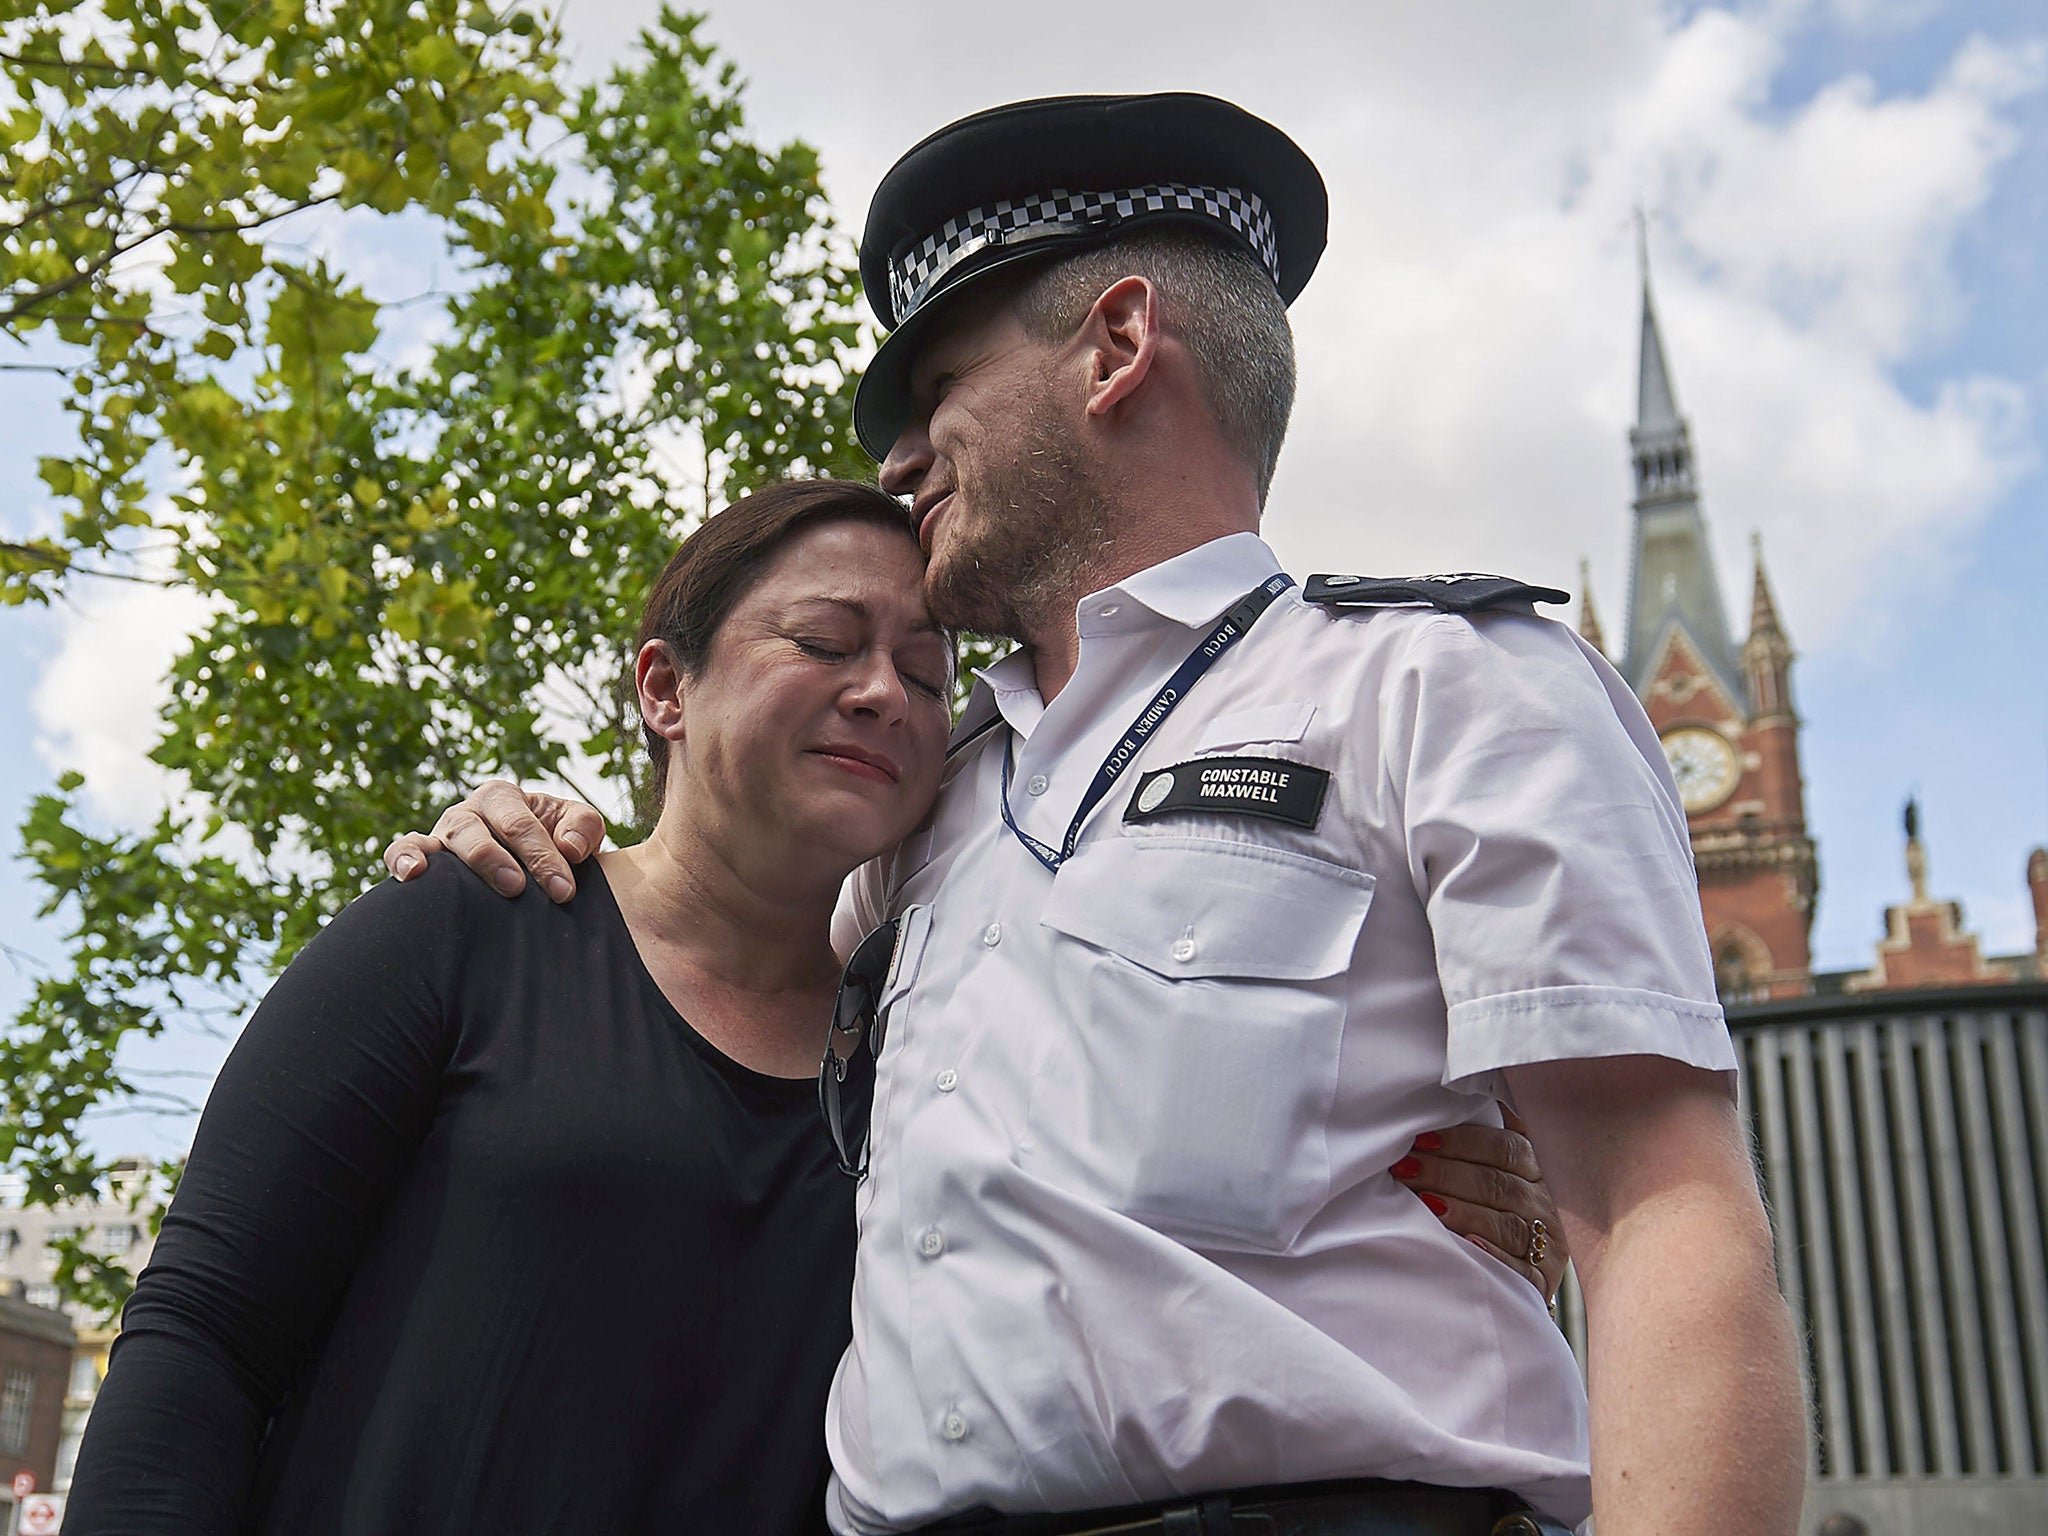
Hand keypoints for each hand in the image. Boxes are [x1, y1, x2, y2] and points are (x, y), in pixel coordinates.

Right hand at [381, 780, 606, 902]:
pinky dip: (403, 858)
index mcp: (504, 798)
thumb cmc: (552, 842)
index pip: (521, 824)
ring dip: (461, 862)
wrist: (527, 864)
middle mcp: (469, 812)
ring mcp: (442, 833)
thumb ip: (584, 828)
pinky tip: (411, 875)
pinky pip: (402, 849)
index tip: (563, 890)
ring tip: (467, 886)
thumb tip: (569, 848)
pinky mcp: (423, 854)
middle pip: (477, 830)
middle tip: (519, 888)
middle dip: (499, 860)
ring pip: (442, 839)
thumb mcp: (576, 828)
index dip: (543, 856)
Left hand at [1391, 1108, 1567, 1304]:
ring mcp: (1548, 1241)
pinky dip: (1495, 1255)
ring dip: (1464, 1212)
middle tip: (1405, 1170)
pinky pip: (1520, 1268)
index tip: (1420, 1140)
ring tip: (1427, 1204)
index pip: (1504, 1147)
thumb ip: (1488, 1135)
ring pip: (1507, 1223)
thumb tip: (1450, 1098)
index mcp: (1536, 1167)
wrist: (1530, 1265)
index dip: (1461, 1143)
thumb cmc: (1501, 1204)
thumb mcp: (1504, 1166)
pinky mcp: (1543, 1278)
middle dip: (1447, 1174)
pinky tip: (1469, 1245)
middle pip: (1498, 1184)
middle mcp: (1545, 1201)